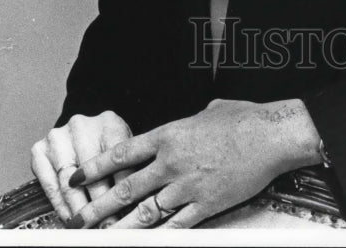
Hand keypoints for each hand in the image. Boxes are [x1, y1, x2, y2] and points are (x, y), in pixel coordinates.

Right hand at [31, 110, 133, 226]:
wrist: (83, 130)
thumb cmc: (108, 144)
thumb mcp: (126, 148)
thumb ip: (133, 168)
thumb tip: (141, 202)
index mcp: (109, 122)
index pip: (119, 159)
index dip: (122, 190)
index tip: (126, 215)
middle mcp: (81, 126)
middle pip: (92, 173)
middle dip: (100, 206)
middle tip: (107, 227)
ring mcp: (58, 137)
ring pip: (68, 182)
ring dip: (79, 209)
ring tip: (88, 227)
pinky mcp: (39, 150)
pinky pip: (50, 185)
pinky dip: (61, 206)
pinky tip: (70, 218)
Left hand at [63, 98, 322, 228]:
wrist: (270, 135)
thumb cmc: (243, 118)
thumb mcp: (209, 111)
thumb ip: (192, 122)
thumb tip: (191, 123)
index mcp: (169, 134)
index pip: (122, 153)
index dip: (96, 167)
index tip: (76, 177)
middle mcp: (171, 162)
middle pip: (127, 187)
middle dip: (99, 205)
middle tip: (78, 218)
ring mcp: (187, 186)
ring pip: (145, 212)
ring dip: (121, 227)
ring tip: (102, 237)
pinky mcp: (205, 204)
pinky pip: (175, 226)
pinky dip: (157, 237)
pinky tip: (143, 243)